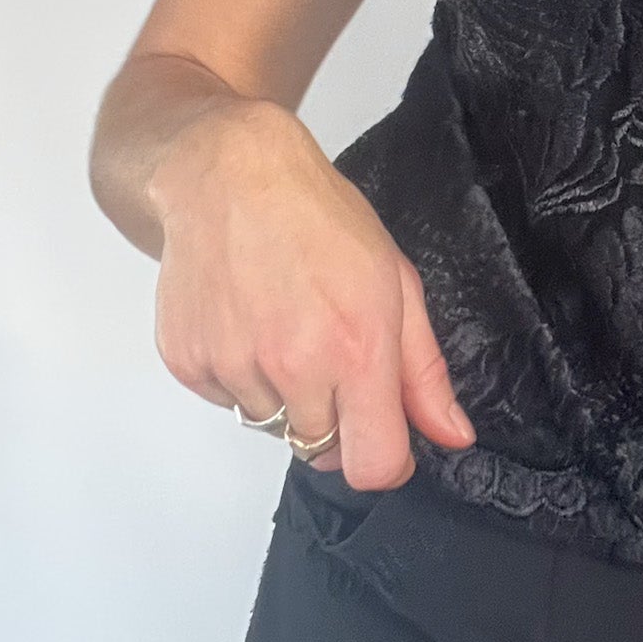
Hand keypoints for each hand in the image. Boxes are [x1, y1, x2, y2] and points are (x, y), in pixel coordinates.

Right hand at [149, 99, 474, 486]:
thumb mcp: (396, 283)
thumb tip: (452, 436)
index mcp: (356, 350)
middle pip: (322, 451)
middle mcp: (292, 368)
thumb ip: (424, 372)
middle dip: (336, 419)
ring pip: (271, 427)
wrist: (228, 175)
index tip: (385, 436)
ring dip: (285, 396)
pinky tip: (248, 321)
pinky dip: (241, 377)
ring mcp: (233, 367)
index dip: (386, 460)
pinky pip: (227, 403)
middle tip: (330, 353)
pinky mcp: (189, 363)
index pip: (373, 466)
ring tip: (285, 326)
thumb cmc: (318, 218)